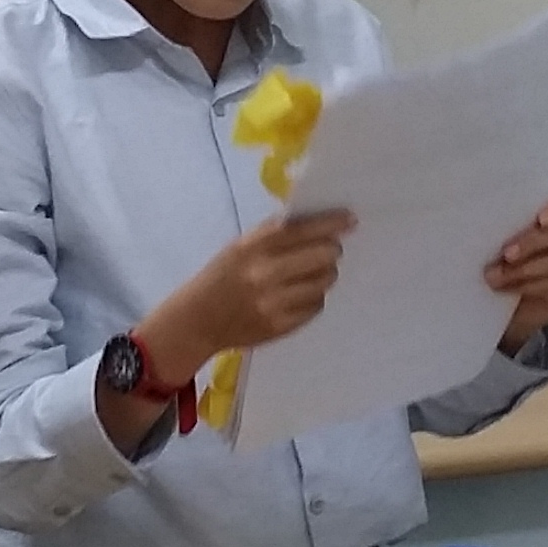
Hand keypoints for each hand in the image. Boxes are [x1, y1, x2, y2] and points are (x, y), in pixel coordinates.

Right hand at [138, 211, 355, 382]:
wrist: (197, 320)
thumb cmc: (222, 276)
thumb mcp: (240, 246)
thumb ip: (275, 234)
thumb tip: (320, 224)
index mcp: (254, 247)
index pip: (303, 230)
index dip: (332, 223)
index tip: (350, 220)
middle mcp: (265, 273)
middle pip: (323, 256)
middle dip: (330, 251)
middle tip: (327, 252)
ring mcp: (274, 302)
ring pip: (323, 282)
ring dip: (323, 276)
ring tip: (308, 275)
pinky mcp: (280, 326)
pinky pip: (315, 306)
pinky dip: (312, 298)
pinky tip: (297, 296)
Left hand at [487, 189, 547, 352]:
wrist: (517, 300)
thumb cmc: (510, 254)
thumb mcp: (507, 233)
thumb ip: (505, 221)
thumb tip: (474, 210)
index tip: (540, 219)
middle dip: (533, 242)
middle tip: (506, 253)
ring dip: (523, 269)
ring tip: (493, 276)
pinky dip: (525, 286)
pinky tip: (504, 288)